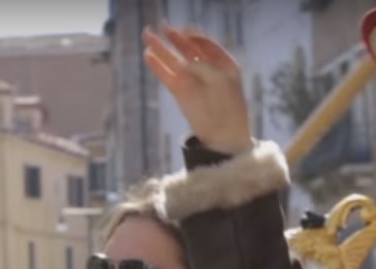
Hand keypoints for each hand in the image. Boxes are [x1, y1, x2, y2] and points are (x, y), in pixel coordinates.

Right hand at [143, 25, 252, 154]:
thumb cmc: (228, 106)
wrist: (225, 135)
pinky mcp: (181, 94)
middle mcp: (207, 71)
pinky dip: (158, 66)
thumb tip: (184, 63)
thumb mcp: (220, 80)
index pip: (206, 45)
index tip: (185, 30)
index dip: (195, 36)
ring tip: (147, 34)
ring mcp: (193, 82)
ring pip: (174, 61)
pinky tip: (148, 55)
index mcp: (224, 65)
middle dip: (176, 37)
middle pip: (188, 49)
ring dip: (161, 48)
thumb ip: (203, 66)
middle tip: (163, 26)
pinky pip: (167, 76)